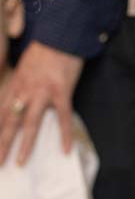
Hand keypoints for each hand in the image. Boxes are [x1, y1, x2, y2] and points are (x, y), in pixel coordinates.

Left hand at [0, 41, 82, 164]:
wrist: (61, 36)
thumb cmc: (44, 51)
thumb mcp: (23, 67)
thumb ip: (18, 85)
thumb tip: (16, 102)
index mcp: (14, 85)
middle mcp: (24, 91)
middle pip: (9, 121)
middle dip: (1, 143)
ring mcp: (42, 92)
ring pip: (30, 123)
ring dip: (24, 144)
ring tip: (19, 162)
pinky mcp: (61, 92)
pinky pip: (63, 117)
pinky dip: (64, 134)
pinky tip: (64, 150)